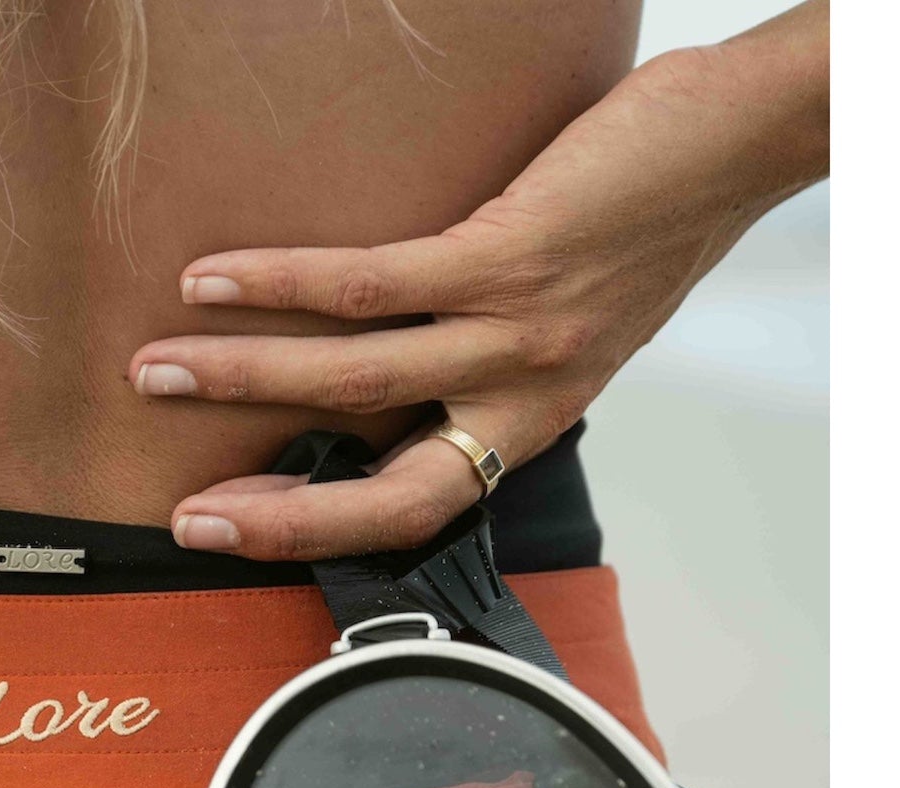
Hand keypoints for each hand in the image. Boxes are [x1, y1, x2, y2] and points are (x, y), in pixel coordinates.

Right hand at [129, 14, 827, 560]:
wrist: (744, 141)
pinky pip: (373, 284)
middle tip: (183, 520)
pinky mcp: (510, 254)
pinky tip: (213, 279)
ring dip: (242, 379)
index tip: (233, 529)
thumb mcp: (570, 322)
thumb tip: (385, 354)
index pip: (413, 511)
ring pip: (355, 381)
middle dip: (278, 518)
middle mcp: (522, 396)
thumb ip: (487, 358)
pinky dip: (281, 285)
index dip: (317, 535)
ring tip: (155, 368)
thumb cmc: (649, 219)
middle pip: (387, 493)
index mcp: (528, 421)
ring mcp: (517, 331)